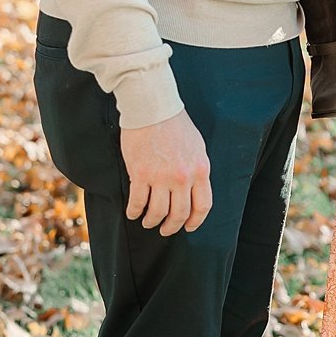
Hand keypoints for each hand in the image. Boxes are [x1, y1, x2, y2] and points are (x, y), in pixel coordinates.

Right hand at [121, 111, 211, 235]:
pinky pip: (137, 202)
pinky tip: (133, 212)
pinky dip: (134, 211)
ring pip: (158, 212)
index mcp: (200, 170)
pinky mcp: (140, 174)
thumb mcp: (197, 147)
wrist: (153, 107)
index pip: (202, 206)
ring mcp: (161, 177)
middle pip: (179, 214)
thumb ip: (196, 170)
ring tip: (148, 221)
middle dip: (172, 227)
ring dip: (152, 221)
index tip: (188, 227)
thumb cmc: (175, 124)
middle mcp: (183, 177)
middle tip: (165, 230)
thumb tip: (192, 190)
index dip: (195, 221)